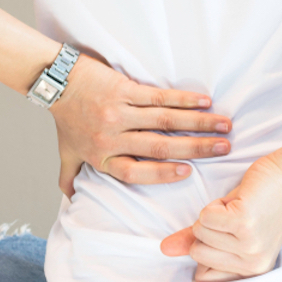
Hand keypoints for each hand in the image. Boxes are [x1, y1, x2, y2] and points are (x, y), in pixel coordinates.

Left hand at [47, 54, 231, 197]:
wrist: (56, 80)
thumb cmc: (65, 118)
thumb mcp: (66, 152)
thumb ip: (70, 177)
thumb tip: (71, 202)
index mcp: (102, 156)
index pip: (135, 172)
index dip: (162, 175)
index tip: (187, 173)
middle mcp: (112, 136)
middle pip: (159, 147)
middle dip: (195, 149)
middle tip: (223, 149)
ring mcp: (120, 111)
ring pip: (165, 121)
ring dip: (199, 123)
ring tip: (224, 126)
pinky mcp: (125, 89)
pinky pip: (159, 96)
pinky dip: (184, 100)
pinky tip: (205, 102)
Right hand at [159, 154, 281, 281]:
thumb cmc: (263, 201)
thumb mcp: (230, 227)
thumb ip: (197, 241)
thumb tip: (165, 249)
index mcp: (252, 272)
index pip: (203, 277)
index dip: (206, 250)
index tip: (226, 236)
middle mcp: (252, 264)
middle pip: (197, 253)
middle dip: (208, 230)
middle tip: (236, 218)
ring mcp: (249, 245)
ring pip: (200, 232)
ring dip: (213, 214)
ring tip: (240, 208)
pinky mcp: (243, 222)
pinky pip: (205, 216)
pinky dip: (215, 204)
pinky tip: (240, 200)